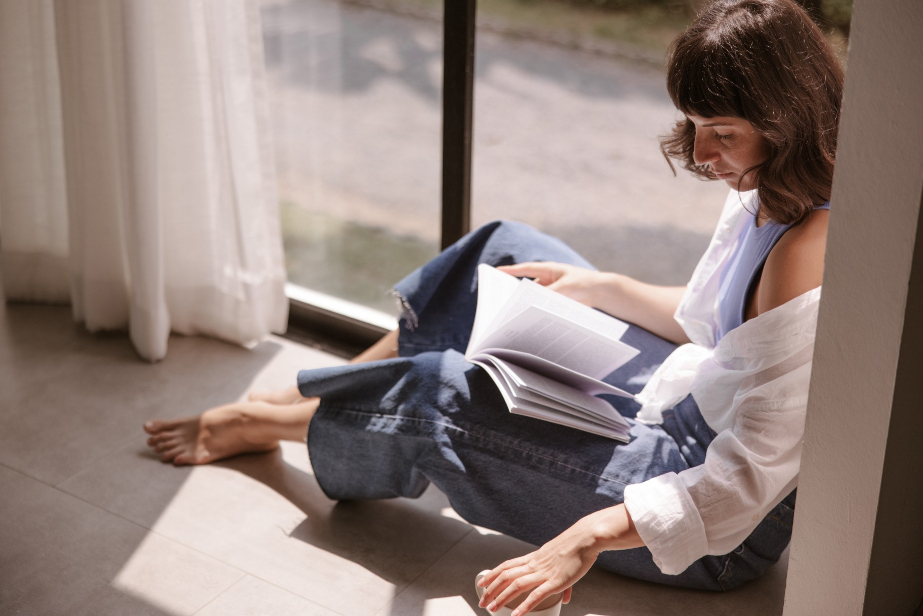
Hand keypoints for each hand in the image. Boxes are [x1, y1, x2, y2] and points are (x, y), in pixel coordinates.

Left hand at [476, 517, 600, 615]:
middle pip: (506, 576)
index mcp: (534, 558)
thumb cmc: (576, 548)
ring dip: (502, 598)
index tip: (482, 582)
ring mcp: (544, 573)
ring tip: (492, 608)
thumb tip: (565, 598)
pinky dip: (525, 606)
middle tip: (482, 602)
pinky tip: (516, 614)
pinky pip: (536, 595)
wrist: (586, 538)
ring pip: (516, 585)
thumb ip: (562, 583)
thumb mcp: (562, 563)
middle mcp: (535, 564)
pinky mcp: (556, 581)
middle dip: (491, 590)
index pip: (507, 565)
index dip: (492, 574)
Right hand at [497, 262, 605, 307]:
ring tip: (516, 313)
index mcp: (549, 269)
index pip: (526, 269)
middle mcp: (549, 279)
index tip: (496, 271)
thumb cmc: (585, 283)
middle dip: (517, 292)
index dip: (511, 270)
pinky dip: (539, 310)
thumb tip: (533, 302)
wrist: (602, 292)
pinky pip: (544, 305)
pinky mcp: (558, 300)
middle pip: (528, 285)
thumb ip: (548, 294)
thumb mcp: (565, 288)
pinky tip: (532, 318)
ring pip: (535, 297)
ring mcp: (553, 290)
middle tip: (503, 299)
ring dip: (528, 304)